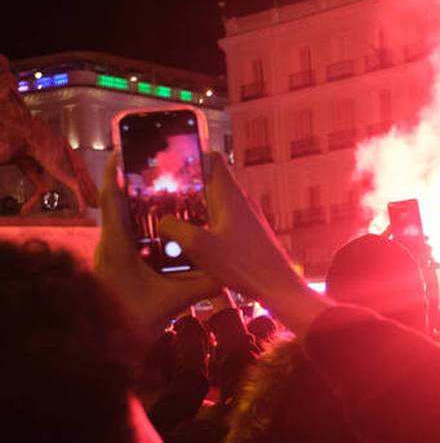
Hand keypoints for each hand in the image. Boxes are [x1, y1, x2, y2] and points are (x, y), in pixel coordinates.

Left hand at [93, 153, 218, 331]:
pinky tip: (167, 231)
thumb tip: (230, 274)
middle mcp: (109, 245)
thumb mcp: (171, 301)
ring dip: (142, 208)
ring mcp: (111, 255)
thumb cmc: (130, 320)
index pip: (110, 198)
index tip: (125, 150)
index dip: (115, 172)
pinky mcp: (116, 266)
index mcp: (116, 245)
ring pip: (124, 221)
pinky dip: (145, 229)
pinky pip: (129, 238)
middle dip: (138, 186)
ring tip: (168, 195)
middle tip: (162, 172)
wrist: (106, 347)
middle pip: (119, 204)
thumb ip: (201, 285)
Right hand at [158, 153, 330, 334]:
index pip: (212, 159)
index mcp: (229, 195)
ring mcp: (246, 217)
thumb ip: (174, 228)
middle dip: (185, 185)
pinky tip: (192, 237)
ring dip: (194, 206)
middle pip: (210, 181)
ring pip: (215, 201)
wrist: (277, 286)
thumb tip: (162, 222)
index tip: (169, 163)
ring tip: (170, 216)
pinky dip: (205, 222)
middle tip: (160, 193)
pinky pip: (222, 219)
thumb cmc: (243, 265)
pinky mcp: (247, 233)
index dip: (191, 156)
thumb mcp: (198, 246)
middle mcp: (240, 201)